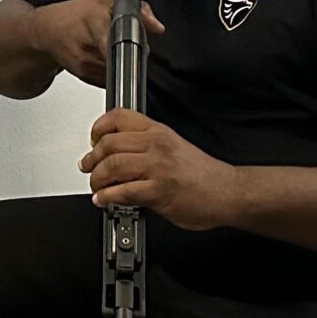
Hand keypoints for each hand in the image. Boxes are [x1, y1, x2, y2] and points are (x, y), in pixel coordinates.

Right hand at [35, 0, 164, 87]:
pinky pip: (110, 78)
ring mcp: (84, 64)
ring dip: (124, 62)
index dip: (132, 47)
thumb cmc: (75, 15)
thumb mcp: (106, 1)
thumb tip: (157, 27)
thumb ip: (138, 10)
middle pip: (124, 57)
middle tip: (131, 41)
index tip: (141, 48)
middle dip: (134, 52)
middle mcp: (86, 46)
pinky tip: (106, 57)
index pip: (116, 41)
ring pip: (120, 70)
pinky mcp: (85, 77)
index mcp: (93, 21)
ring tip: (115, 46)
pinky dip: (115, 70)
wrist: (47, 30)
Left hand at [81, 109, 237, 229]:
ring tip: (96, 186)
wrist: (228, 192)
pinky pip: (122, 192)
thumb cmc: (203, 173)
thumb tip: (116, 152)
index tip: (93, 140)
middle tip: (88, 168)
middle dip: (91, 159)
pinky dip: (107, 197)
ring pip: (111, 166)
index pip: (118, 117)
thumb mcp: (174, 146)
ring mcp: (157, 168)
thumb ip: (146, 145)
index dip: (98, 128)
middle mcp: (156, 145)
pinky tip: (104, 200)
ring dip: (96, 179)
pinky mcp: (158, 192)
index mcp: (159, 131)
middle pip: (108, 144)